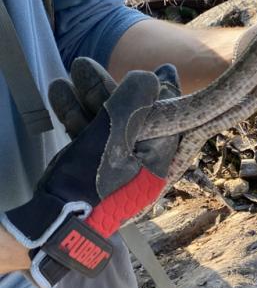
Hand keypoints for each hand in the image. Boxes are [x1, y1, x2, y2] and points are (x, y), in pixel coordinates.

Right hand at [0, 59, 179, 287]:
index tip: (163, 68)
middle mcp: (142, 164)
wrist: (55, 223)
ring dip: (88, 95)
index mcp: (159, 161)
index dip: (165, 92)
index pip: (169, 120)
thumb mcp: (116, 135)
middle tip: (87, 64)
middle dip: (109, 88)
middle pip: (133, 116)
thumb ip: (136, 103)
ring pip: (106, 122)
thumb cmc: (93, 180)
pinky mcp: (91, 170)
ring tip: (72, 71)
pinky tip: (59, 92)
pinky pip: (89, 135)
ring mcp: (115, 167)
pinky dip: (75, 113)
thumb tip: (156, 77)